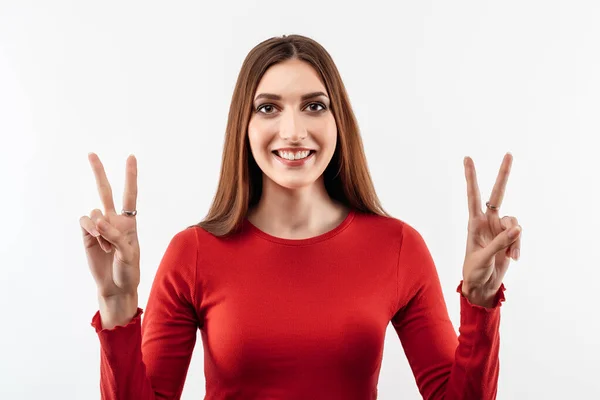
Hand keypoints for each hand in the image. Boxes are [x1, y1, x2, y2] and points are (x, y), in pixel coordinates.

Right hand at [79, 153, 140, 298]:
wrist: (116, 286)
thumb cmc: (129, 270)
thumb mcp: (129, 253)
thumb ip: (115, 235)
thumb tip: (98, 220)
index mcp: (130, 222)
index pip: (130, 194)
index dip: (130, 176)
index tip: (130, 157)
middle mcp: (114, 220)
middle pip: (106, 192)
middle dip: (99, 173)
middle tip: (91, 154)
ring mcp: (99, 227)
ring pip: (96, 211)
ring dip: (102, 229)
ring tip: (108, 246)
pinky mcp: (87, 235)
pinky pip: (85, 222)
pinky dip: (92, 230)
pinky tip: (98, 244)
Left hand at [461, 153, 521, 306]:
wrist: (482, 285)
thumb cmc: (474, 271)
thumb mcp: (483, 258)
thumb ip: (500, 243)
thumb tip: (518, 228)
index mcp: (473, 223)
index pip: (472, 196)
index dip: (471, 177)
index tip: (467, 158)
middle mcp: (487, 221)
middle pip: (496, 194)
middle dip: (503, 175)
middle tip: (508, 154)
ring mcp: (499, 228)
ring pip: (514, 222)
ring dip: (515, 238)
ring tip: (510, 255)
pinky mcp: (509, 237)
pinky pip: (518, 235)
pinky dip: (518, 246)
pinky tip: (513, 258)